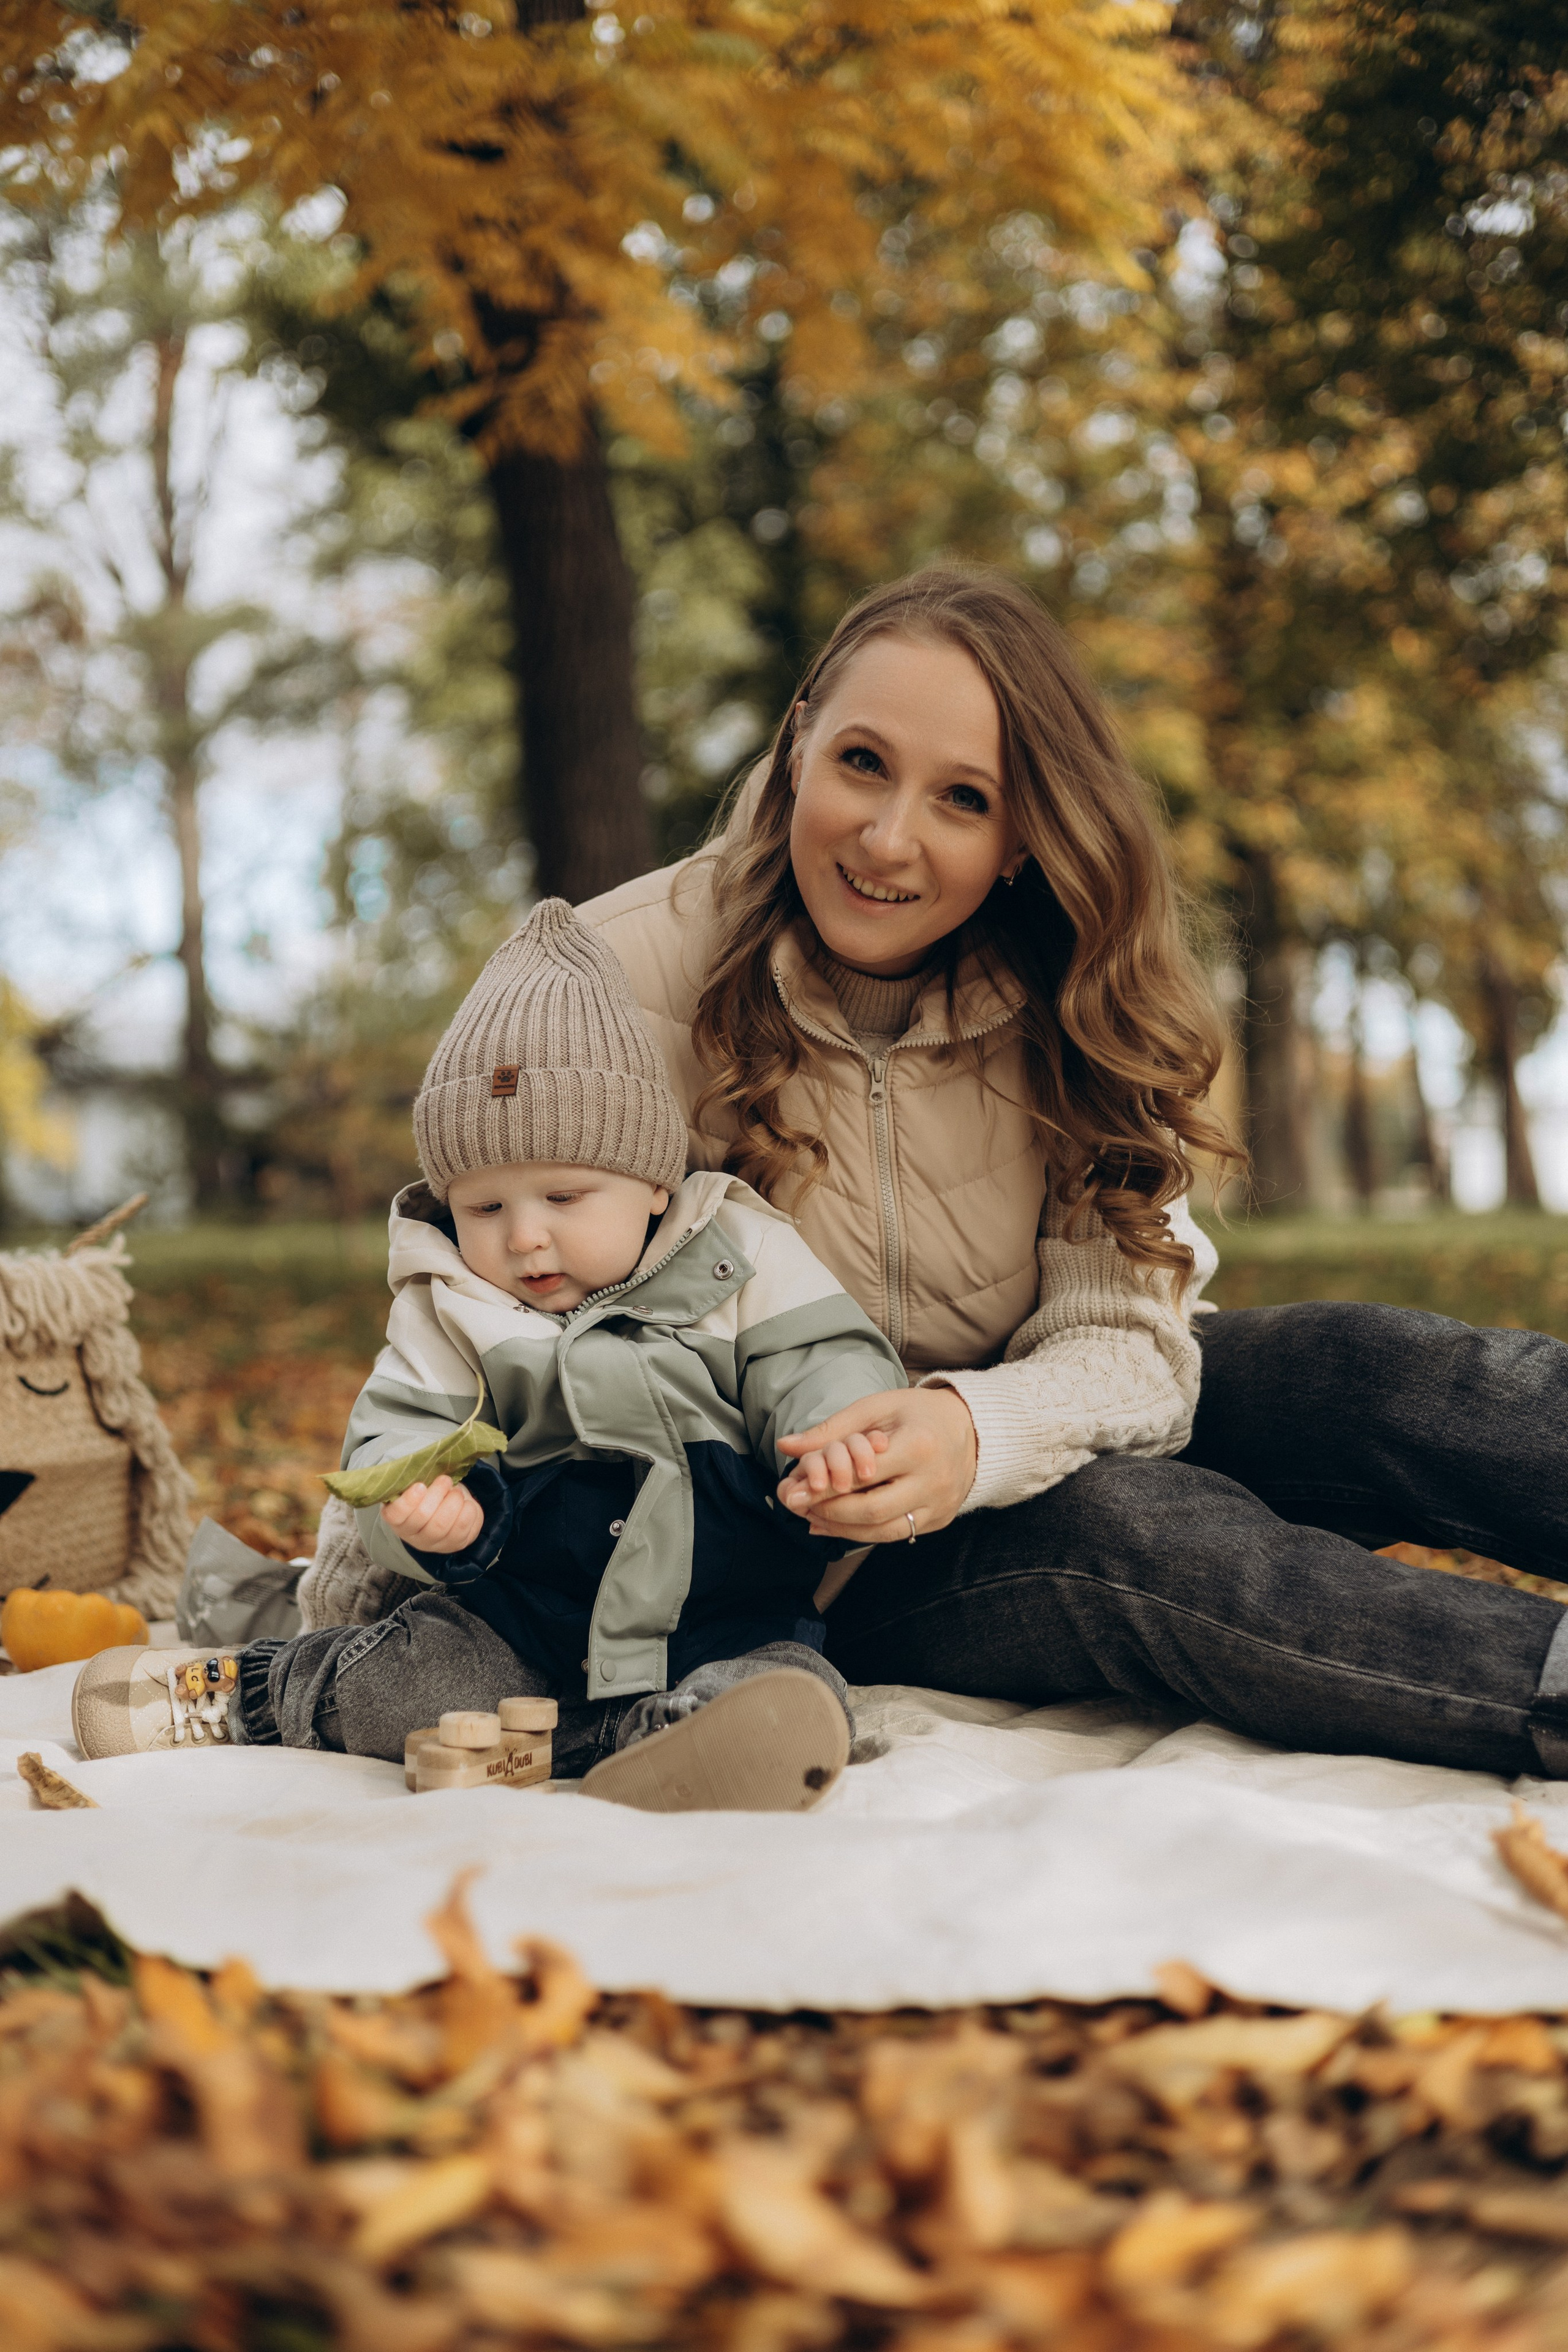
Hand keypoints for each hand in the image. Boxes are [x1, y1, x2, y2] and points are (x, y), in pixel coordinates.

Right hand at [381, 1474, 483, 1553]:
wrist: (447, 1507)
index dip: (408, 1501)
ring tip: (456, 1491)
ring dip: (453, 1503)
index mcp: (398, 1519)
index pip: (395, 1515)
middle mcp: (413, 1536)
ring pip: (442, 1526)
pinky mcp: (455, 1544)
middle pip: (422, 1517)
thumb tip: (426, 1466)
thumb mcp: (420, 1484)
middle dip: (437, 1494)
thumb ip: (417, 1479)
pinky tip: (466, 1503)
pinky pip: (463, 1531)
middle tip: (445, 1480)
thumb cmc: (429, 1493)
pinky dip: (468, 1512)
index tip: (420, 1486)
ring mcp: (434, 1544)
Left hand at [776, 1385, 977, 1543]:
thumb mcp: (876, 1408)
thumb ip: (831, 1429)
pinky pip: (896, 1535)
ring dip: (842, 1529)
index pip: (862, 1475)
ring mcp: (939, 1505)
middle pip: (872, 1510)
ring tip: (813, 1520)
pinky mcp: (940, 1520)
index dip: (823, 1486)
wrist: (973, 1430)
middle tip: (799, 1507)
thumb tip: (786, 1446)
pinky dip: (864, 1534)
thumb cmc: (918, 1413)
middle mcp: (933, 1481)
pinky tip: (838, 1526)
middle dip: (830, 1512)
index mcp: (919, 1446)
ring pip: (883, 1532)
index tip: (794, 1489)